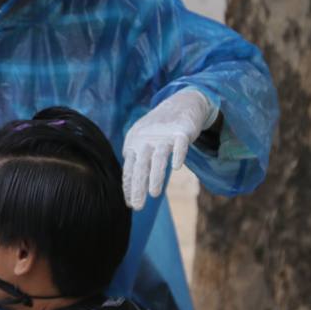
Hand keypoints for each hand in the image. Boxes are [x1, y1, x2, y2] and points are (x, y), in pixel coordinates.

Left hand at [122, 89, 216, 210]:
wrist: (179, 104)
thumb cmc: (158, 130)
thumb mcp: (142, 142)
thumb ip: (136, 161)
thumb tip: (129, 187)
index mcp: (134, 143)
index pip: (129, 168)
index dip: (129, 186)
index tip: (129, 204)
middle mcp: (146, 140)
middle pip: (141, 166)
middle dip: (138, 187)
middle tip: (138, 206)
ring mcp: (164, 136)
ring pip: (158, 157)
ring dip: (155, 175)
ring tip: (154, 194)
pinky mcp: (181, 131)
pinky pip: (180, 144)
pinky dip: (178, 154)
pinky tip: (177, 167)